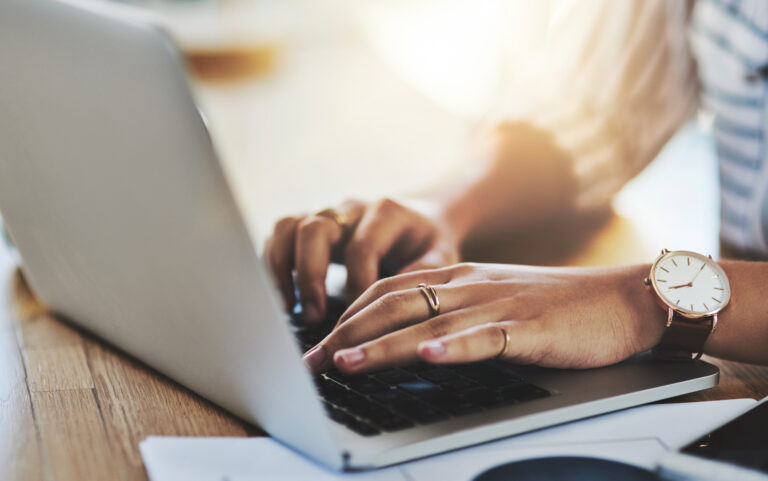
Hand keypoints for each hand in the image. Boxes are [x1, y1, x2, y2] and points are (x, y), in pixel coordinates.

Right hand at [265, 198, 459, 323]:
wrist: (422, 219)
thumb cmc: (430, 244)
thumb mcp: (442, 256)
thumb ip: (425, 274)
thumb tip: (397, 304)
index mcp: (387, 212)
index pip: (362, 246)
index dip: (356, 284)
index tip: (356, 318)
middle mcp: (351, 207)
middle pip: (315, 228)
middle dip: (310, 275)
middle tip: (314, 316)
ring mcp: (327, 214)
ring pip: (288, 227)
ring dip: (282, 268)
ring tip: (289, 308)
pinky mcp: (309, 224)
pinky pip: (279, 236)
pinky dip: (274, 265)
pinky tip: (284, 299)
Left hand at [302, 263, 665, 372]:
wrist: (621, 299)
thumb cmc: (554, 308)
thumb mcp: (493, 304)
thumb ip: (451, 317)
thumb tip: (406, 345)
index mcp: (458, 279)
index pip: (387, 292)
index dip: (347, 317)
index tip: (317, 344)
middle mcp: (469, 286)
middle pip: (394, 305)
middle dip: (346, 333)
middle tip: (311, 362)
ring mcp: (498, 305)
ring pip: (428, 323)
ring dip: (382, 344)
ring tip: (345, 362)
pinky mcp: (530, 327)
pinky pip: (486, 337)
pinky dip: (455, 348)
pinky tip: (430, 358)